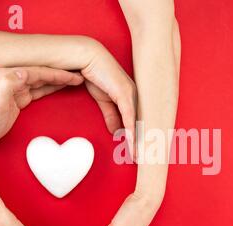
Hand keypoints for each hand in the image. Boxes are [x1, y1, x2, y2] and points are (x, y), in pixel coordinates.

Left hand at [0, 67, 82, 149]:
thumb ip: (9, 84)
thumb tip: (25, 72)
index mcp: (7, 76)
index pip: (38, 71)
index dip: (57, 73)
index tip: (73, 76)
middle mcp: (11, 79)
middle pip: (42, 74)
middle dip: (62, 75)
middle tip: (79, 77)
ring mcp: (15, 88)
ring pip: (42, 81)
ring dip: (58, 80)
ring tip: (75, 80)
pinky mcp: (19, 98)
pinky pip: (39, 90)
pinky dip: (51, 87)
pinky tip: (60, 87)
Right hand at [79, 40, 136, 155]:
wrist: (89, 58)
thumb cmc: (96, 76)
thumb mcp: (103, 101)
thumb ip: (110, 116)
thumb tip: (115, 132)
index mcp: (132, 98)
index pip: (138, 122)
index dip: (138, 138)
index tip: (138, 152)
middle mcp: (136, 96)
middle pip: (141, 124)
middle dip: (142, 143)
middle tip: (143, 160)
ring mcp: (132, 94)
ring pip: (137, 123)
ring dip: (136, 141)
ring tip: (137, 156)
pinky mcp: (124, 93)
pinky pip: (129, 116)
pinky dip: (129, 130)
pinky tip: (130, 141)